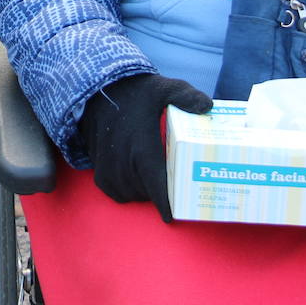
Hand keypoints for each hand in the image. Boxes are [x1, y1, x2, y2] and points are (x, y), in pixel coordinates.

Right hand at [78, 73, 212, 221]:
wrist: (96, 96)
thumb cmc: (133, 94)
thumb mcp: (162, 89)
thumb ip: (186, 96)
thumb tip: (209, 107)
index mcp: (142, 150)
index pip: (157, 187)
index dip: (167, 204)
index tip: (174, 215)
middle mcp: (124, 165)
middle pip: (151, 194)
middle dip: (165, 192)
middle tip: (177, 182)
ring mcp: (110, 172)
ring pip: (136, 196)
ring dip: (147, 192)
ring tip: (159, 177)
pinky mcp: (101, 176)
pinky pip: (120, 195)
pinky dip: (131, 191)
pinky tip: (139, 178)